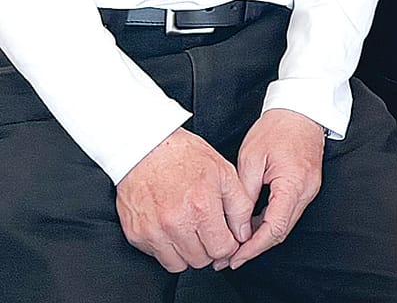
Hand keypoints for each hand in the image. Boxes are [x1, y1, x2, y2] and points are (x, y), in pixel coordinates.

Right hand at [115, 128, 254, 271]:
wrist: (145, 148)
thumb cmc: (184, 156)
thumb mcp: (224, 173)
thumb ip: (240, 207)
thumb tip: (244, 234)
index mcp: (201, 207)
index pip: (222, 249)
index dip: (229, 244)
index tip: (226, 236)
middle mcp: (175, 223)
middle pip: (201, 261)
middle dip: (209, 249)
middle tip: (207, 230)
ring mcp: (152, 231)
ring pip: (178, 264)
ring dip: (187, 252)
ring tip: (189, 229)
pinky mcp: (136, 235)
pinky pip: (157, 256)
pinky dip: (167, 248)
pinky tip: (171, 228)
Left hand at [225, 108, 325, 267]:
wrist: (302, 110)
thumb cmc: (276, 128)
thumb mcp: (251, 159)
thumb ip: (245, 195)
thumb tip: (238, 226)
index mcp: (293, 184)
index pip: (273, 228)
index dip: (252, 248)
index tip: (234, 258)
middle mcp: (306, 191)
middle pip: (281, 232)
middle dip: (254, 248)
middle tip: (228, 259)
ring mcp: (309, 189)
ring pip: (284, 225)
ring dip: (261, 238)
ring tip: (235, 246)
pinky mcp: (306, 186)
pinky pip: (287, 213)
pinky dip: (269, 224)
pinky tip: (251, 227)